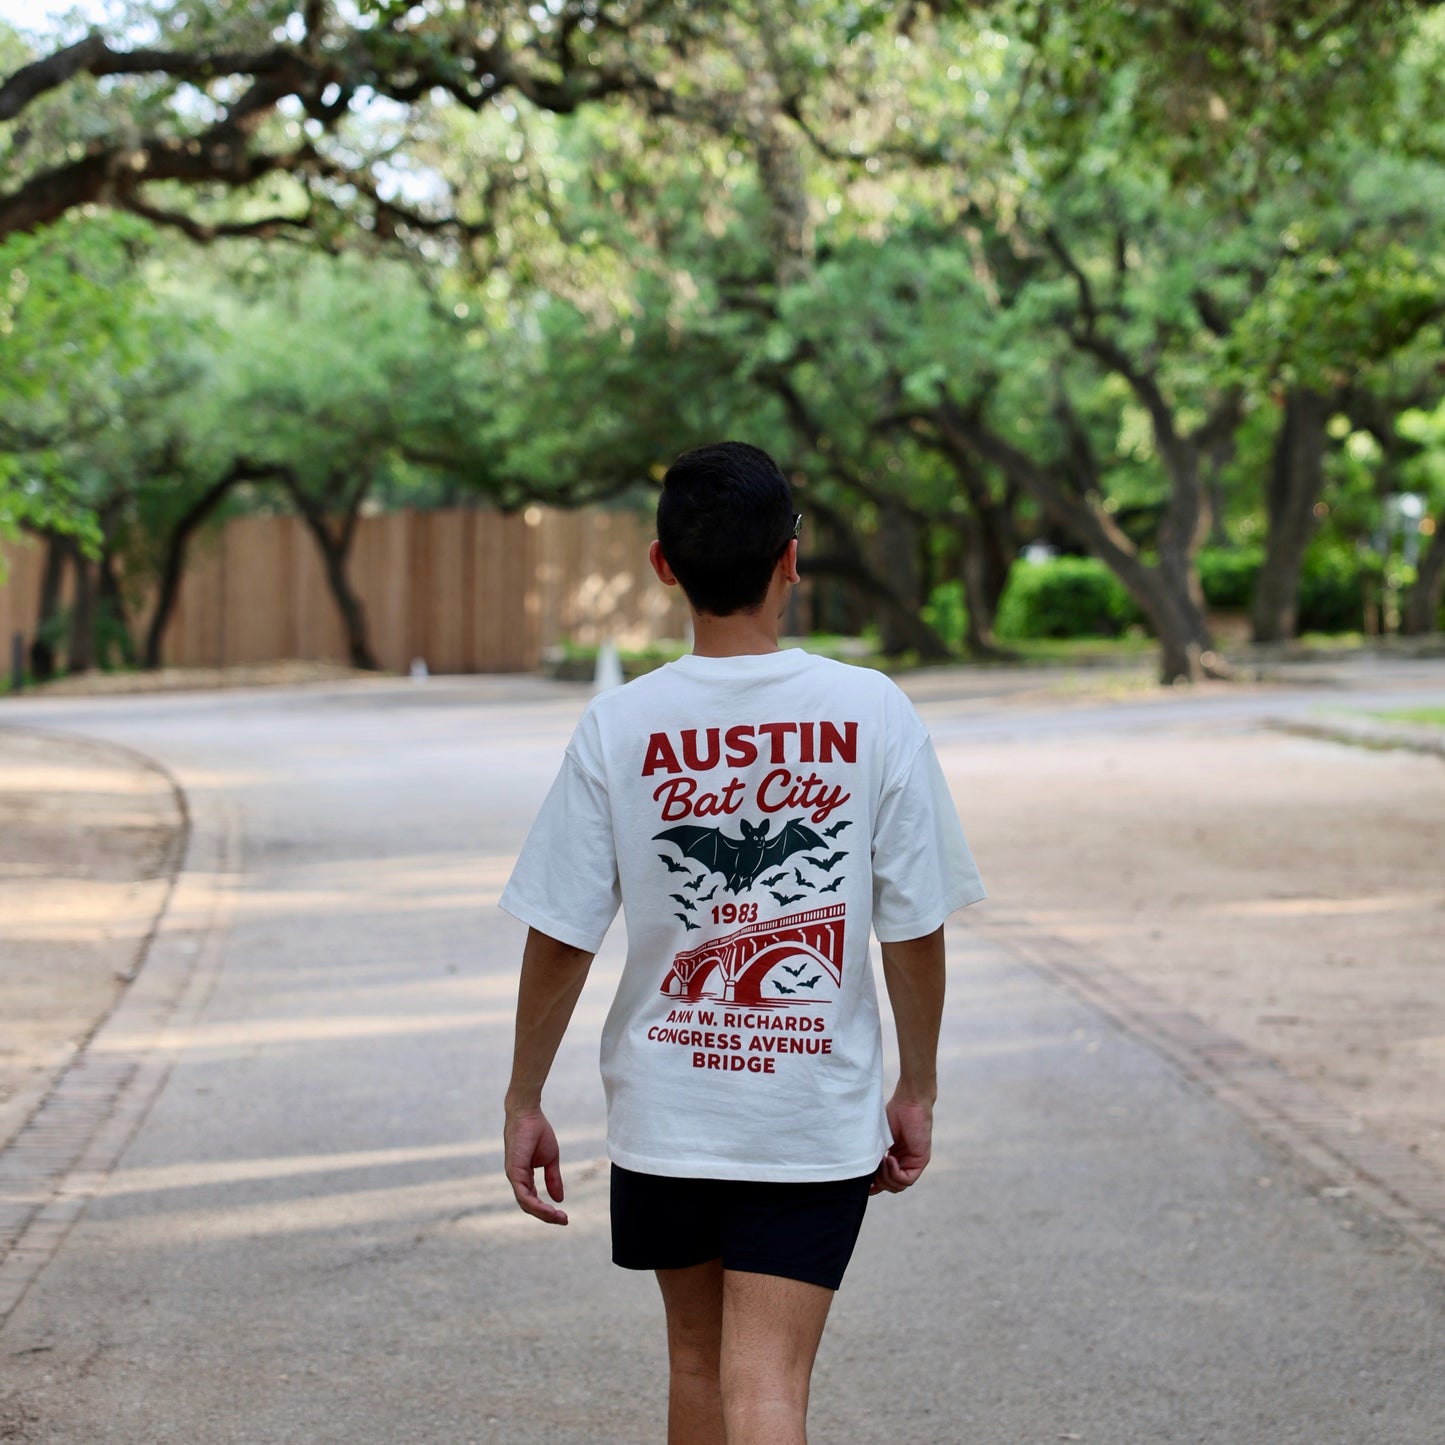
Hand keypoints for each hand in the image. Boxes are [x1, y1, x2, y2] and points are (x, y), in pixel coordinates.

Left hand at [504, 1104, 567, 1224]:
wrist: (528, 1113)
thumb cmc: (537, 1131)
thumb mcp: (551, 1159)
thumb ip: (553, 1179)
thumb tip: (559, 1199)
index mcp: (524, 1176)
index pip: (533, 1200)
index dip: (548, 1210)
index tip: (564, 1216)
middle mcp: (517, 1179)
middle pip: (529, 1206)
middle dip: (547, 1216)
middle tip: (564, 1220)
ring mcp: (514, 1176)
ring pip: (526, 1204)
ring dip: (543, 1213)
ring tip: (559, 1217)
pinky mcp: (514, 1172)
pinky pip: (523, 1194)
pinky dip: (536, 1204)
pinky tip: (549, 1209)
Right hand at [871, 1093, 932, 1195]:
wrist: (908, 1101)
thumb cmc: (893, 1114)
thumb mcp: (879, 1139)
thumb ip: (874, 1157)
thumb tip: (862, 1177)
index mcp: (894, 1158)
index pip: (886, 1181)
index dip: (874, 1186)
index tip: (863, 1185)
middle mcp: (904, 1162)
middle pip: (891, 1186)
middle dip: (879, 1181)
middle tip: (873, 1165)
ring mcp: (913, 1163)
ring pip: (899, 1186)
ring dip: (886, 1177)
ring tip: (881, 1160)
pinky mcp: (921, 1160)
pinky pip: (907, 1179)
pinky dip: (895, 1173)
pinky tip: (889, 1159)